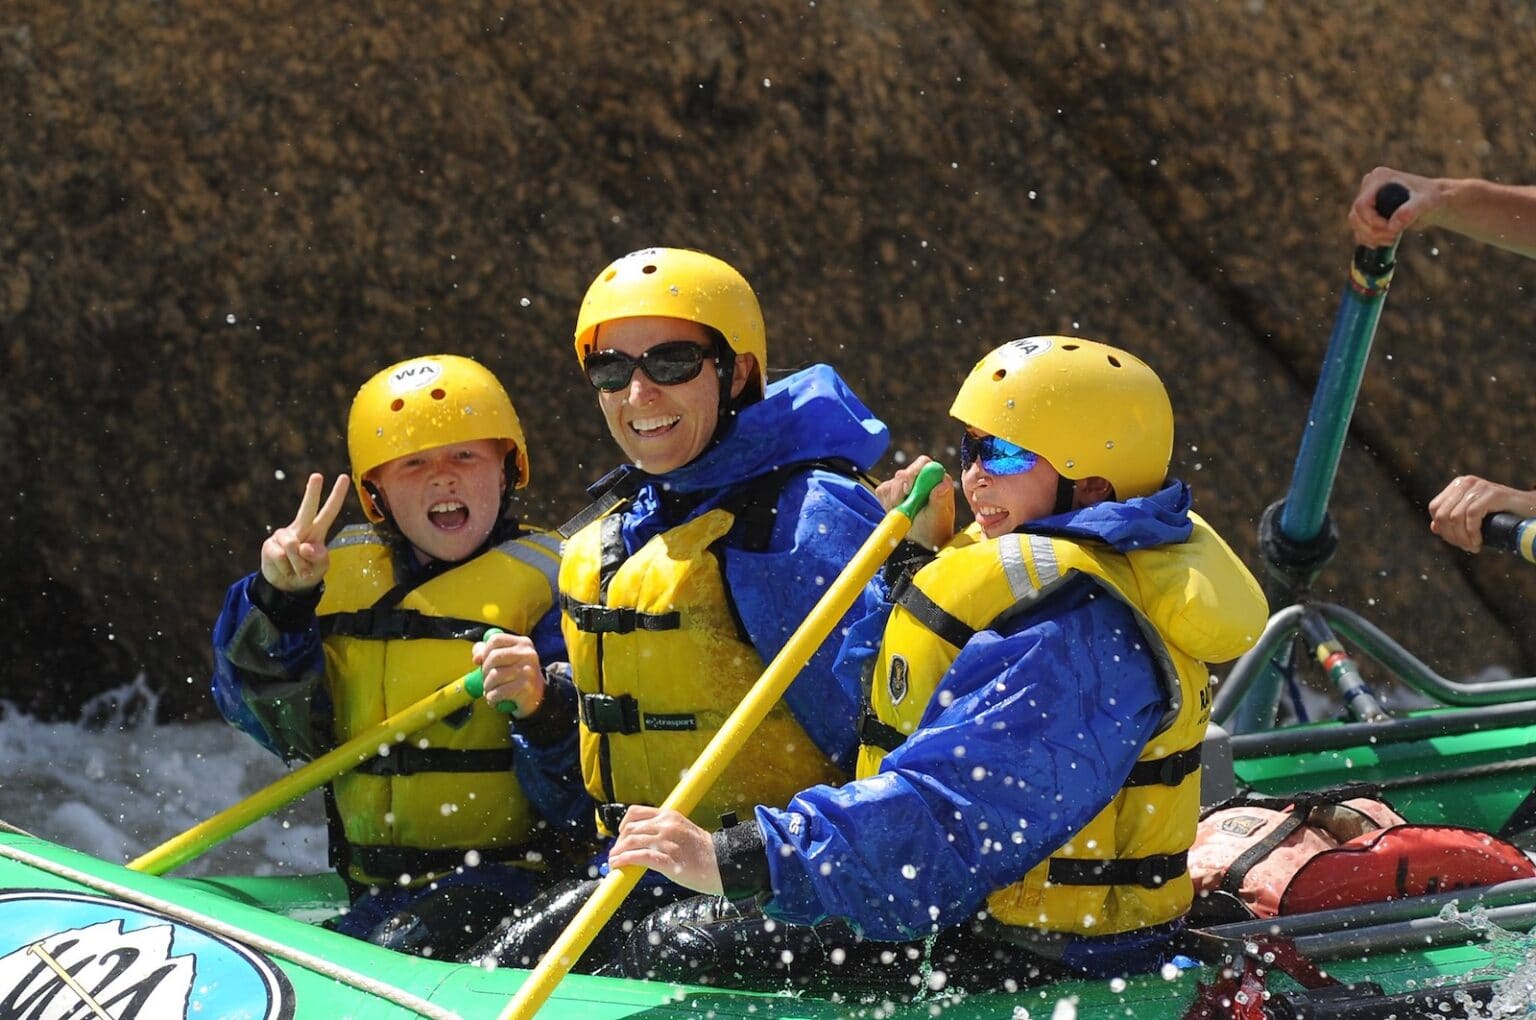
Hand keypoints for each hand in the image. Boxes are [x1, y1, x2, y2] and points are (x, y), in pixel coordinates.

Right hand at [259, 473, 349, 591]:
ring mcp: (284, 535)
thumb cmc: (309, 572)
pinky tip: (285, 569)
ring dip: (297, 565)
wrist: (288, 586)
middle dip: (312, 492)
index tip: (344, 477)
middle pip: (307, 508)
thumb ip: (317, 557)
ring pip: (293, 547)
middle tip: (317, 476)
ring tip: (298, 570)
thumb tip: (302, 545)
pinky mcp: (270, 545)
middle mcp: (301, 528)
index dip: (337, 495)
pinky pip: (280, 557)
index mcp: (318, 530)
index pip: (329, 511)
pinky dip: (286, 568)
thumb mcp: (321, 567)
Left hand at [473, 631, 544, 717]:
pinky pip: (500, 691)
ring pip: (495, 675)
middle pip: (494, 656)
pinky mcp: (526, 686)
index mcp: (523, 643)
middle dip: (484, 671)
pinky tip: (494, 700)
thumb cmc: (517, 675)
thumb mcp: (506, 659)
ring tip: (489, 691)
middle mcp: (527, 654)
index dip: (484, 651)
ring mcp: (528, 670)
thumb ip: (489, 653)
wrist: (538, 696)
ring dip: (487, 687)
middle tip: (486, 681)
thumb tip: (477, 658)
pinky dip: (492, 698)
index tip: (481, 663)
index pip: (496, 640)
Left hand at [607, 805, 723, 894]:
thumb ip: (665, 830)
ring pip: (631, 843)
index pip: (635, 812)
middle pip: (630, 829)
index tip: (621, 836)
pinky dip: (624, 861)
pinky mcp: (667, 860)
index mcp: (669, 816)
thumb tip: (645, 839)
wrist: (721, 863)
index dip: (623, 825)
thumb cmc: (704, 851)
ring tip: (614, 862)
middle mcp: (666, 826)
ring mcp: (666, 842)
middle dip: (618, 842)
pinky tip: (619, 866)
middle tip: (615, 853)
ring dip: (617, 853)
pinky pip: (638, 857)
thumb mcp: (683, 830)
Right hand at [875, 456, 954, 550]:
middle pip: (903, 473)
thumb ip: (940, 499)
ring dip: (895, 501)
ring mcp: (903, 483)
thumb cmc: (936, 527)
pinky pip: (882, 491)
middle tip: (903, 506)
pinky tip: (899, 512)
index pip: (922, 463)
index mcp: (935, 478)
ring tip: (907, 514)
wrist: (924, 540)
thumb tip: (941, 484)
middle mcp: (919, 477)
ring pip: (891, 484)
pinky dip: (887, 504)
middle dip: (900, 491)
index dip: (914, 473)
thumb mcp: (940, 515)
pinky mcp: (889, 490)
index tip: (908, 490)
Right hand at [1348, 166, 1441, 248]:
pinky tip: (1385, 242)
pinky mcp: (1368, 213)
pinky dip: (1369, 240)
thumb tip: (1392, 226)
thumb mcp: (1425, 202)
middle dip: (1372, 231)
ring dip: (1370, 237)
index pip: (1362, 204)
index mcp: (1379, 178)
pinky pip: (1359, 230)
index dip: (1372, 221)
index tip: (1390, 229)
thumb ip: (1410, 211)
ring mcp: (1367, 201)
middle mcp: (1369, 187)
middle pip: (1356, 216)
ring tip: (1391, 240)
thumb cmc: (1432, 198)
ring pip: (1356, 224)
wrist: (1435, 202)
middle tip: (1392, 237)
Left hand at [1428, 474, 1535, 552]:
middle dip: (1451, 536)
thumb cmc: (1502, 515)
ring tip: (1473, 547)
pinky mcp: (1493, 493)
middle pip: (1443, 514)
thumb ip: (1454, 520)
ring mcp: (1479, 486)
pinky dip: (1472, 533)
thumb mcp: (1474, 517)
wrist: (1531, 510)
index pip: (1435, 508)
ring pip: (1455, 517)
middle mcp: (1466, 483)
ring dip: (1462, 538)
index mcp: (1458, 485)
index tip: (1455, 541)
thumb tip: (1434, 528)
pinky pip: (1472, 516)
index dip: (1442, 528)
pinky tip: (1478, 543)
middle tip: (1465, 547)